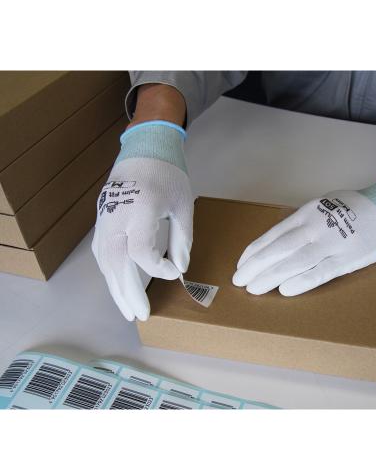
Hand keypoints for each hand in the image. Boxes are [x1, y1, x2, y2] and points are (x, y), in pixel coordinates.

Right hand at [92, 121, 193, 320]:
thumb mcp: (183, 206)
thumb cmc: (168, 176)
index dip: (157, 268)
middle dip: (127, 292)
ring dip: (115, 287)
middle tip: (139, 315)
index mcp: (141, 208)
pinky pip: (101, 251)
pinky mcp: (101, 220)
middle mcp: (116, 215)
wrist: (143, 151)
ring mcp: (104, 218)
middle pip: (116, 261)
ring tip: (127, 310)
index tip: (174, 272)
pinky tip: (118, 286)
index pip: (140, 250)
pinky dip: (110, 272)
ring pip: (104, 259)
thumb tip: (179, 269)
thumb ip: (182, 239)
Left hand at [232, 174, 375, 295]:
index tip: (241, 264)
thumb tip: (281, 238)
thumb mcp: (323, 205)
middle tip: (238, 281)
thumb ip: (303, 221)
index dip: (254, 251)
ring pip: (294, 261)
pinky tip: (285, 290)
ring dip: (270, 276)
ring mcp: (331, 243)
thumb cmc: (354, 206)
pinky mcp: (348, 258)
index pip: (273, 235)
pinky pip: (320, 271)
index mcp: (307, 214)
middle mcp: (315, 227)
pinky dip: (302, 281)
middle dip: (255, 266)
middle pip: (278, 249)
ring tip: (253, 289)